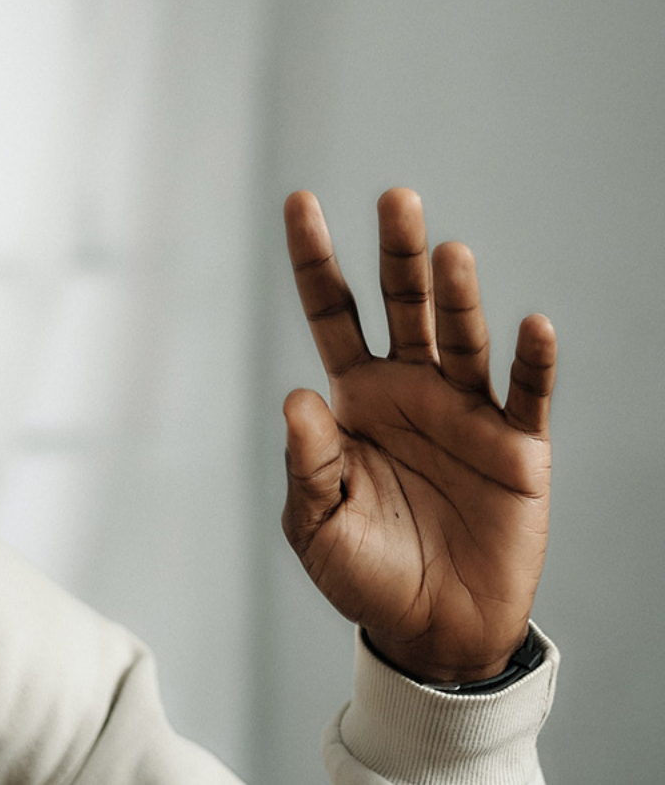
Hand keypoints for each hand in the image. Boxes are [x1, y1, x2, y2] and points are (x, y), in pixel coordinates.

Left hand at [281, 188, 555, 683]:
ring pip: (462, 338)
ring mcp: (466, 413)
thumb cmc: (364, 573)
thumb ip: (306, 461)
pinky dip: (532, 362)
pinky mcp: (517, 449)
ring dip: (458, 297)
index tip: (299, 200)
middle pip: (402, 306)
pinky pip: (526, 396)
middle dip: (398, 254)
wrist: (433, 630)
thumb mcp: (316, 524)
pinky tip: (532, 326)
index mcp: (354, 397)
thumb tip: (296, 395)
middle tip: (395, 198)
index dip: (316, 259)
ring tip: (449, 255)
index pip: (332, 311)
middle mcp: (410, 390)